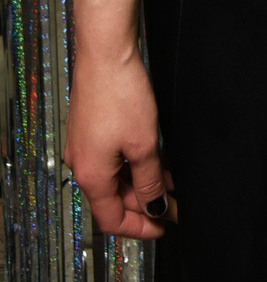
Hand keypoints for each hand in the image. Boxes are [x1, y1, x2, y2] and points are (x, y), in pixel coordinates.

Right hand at [64, 38, 172, 238]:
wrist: (105, 53)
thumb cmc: (120, 93)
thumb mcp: (144, 144)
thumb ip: (150, 180)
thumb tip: (155, 205)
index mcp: (91, 176)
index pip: (112, 220)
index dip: (140, 228)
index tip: (162, 228)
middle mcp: (81, 164)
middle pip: (112, 199)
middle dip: (143, 203)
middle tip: (172, 203)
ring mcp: (83, 146)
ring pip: (113, 178)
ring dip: (140, 182)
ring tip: (169, 179)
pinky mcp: (89, 129)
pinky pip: (110, 159)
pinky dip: (131, 164)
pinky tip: (152, 157)